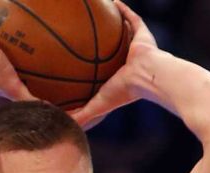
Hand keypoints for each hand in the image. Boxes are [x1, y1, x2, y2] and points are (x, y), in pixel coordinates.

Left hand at [70, 0, 158, 128]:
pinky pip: (132, 18)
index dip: (91, 67)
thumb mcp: (98, 105)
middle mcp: (126, 60)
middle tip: (82, 37)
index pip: (101, 71)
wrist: (148, 78)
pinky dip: (123, 9)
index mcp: (117, 76)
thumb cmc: (125, 92)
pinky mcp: (143, 34)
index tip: (75, 63)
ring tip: (97, 15)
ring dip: (112, 24)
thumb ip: (82, 115)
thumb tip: (60, 123)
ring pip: (122, 32)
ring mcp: (136, 46)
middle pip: (110, 50)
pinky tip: (111, 1)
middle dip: (100, 44)